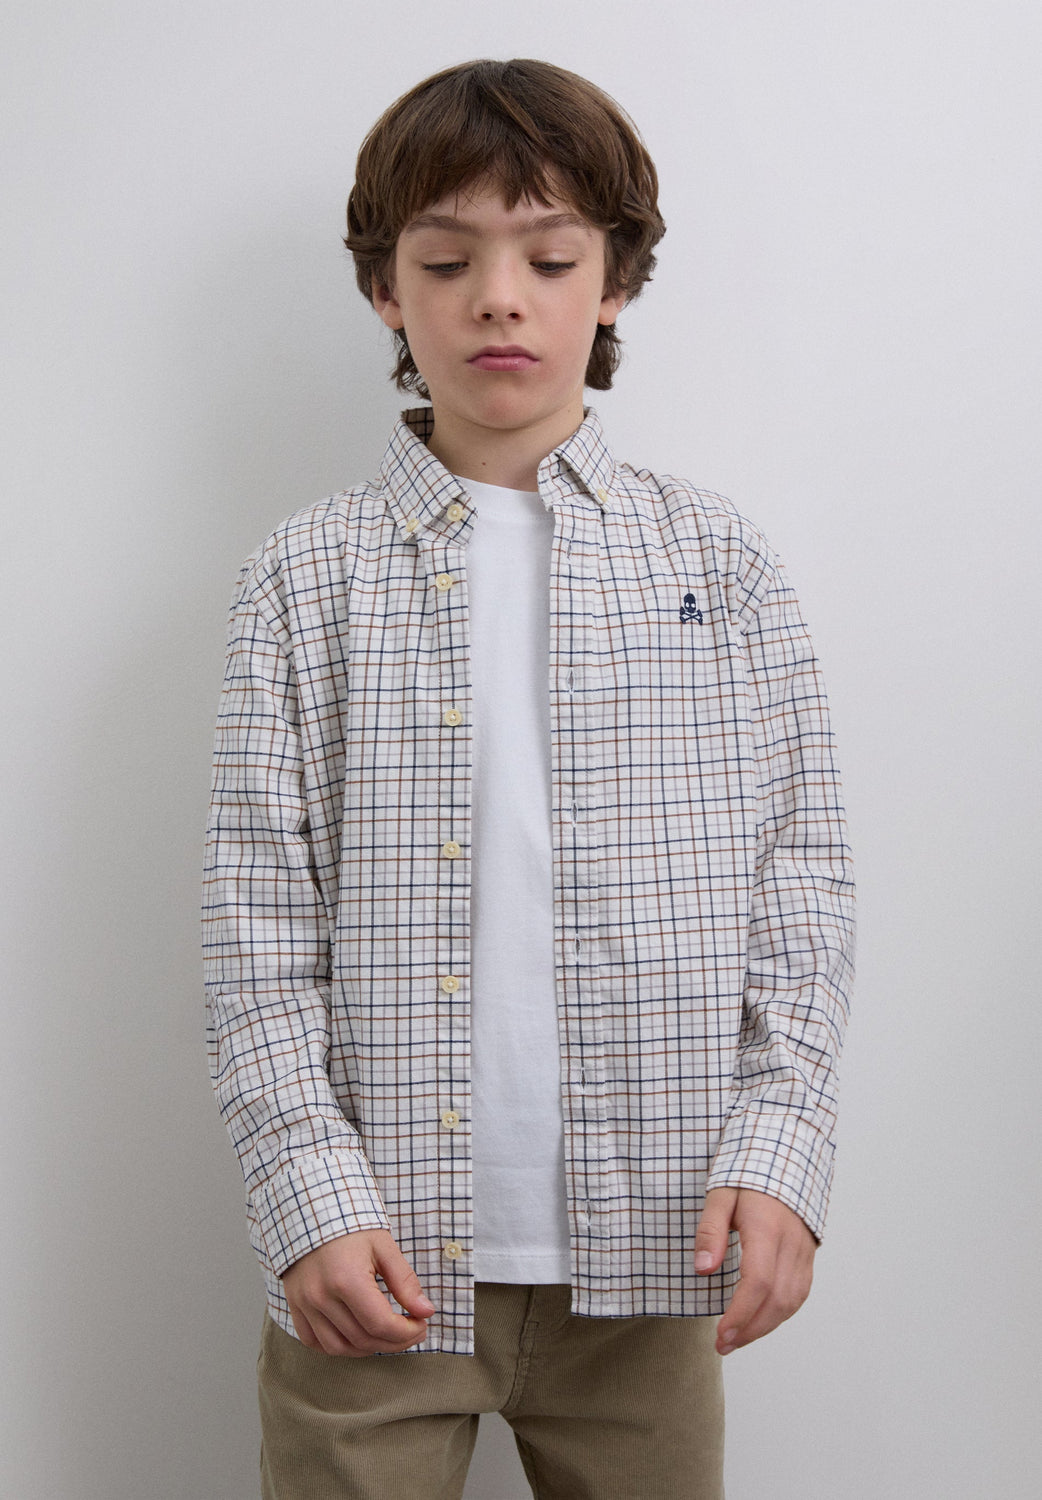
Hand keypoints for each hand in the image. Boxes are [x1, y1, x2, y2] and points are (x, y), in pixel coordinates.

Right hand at [281, 1228, 435, 1355]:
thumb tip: (426, 1311)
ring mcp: (305, 1304)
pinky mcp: (295, 1305)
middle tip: (411, 1331)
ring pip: (338, 1348)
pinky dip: (337, 1347)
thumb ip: (405, 1281)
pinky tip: (355, 1337)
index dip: (407, 1332)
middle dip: (394, 1342)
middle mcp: (322, 1296)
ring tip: (386, 1336)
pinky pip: (313, 1341)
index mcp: (347, 1279)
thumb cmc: (350, 1224)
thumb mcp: (383, 1246)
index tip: (422, 1324)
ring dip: (368, 1349)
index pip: (381, 1324)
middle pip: (363, 1339)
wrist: (311, 1209)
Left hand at [694, 1187, 815, 1355]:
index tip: (721, 1334)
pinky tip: (760, 1321)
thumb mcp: (720, 1194)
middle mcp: (790, 1243)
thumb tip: (703, 1271)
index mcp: (767, 1227)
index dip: (741, 1314)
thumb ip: (711, 1231)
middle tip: (722, 1345)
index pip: (758, 1282)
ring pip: (791, 1302)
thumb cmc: (748, 1175)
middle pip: (777, 1300)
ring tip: (737, 1338)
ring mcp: (803, 1250)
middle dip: (750, 1330)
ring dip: (765, 1327)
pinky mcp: (808, 1255)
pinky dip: (780, 1313)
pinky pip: (799, 1293)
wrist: (786, 1156)